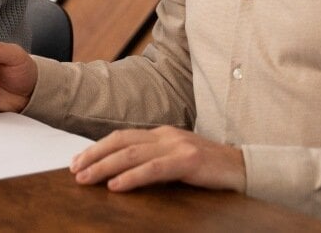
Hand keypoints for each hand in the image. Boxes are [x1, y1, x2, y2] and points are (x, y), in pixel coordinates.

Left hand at [70, 126, 244, 191]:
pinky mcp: (189, 160)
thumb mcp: (177, 162)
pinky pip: (154, 169)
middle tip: (74, 170)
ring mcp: (178, 145)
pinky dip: (132, 177)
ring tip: (86, 179)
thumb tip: (120, 174)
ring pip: (131, 154)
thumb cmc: (210, 169)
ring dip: (105, 167)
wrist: (246, 169)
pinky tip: (116, 186)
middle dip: (93, 156)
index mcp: (161, 134)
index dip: (97, 148)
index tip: (77, 161)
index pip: (121, 137)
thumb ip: (153, 163)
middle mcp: (166, 135)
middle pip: (120, 141)